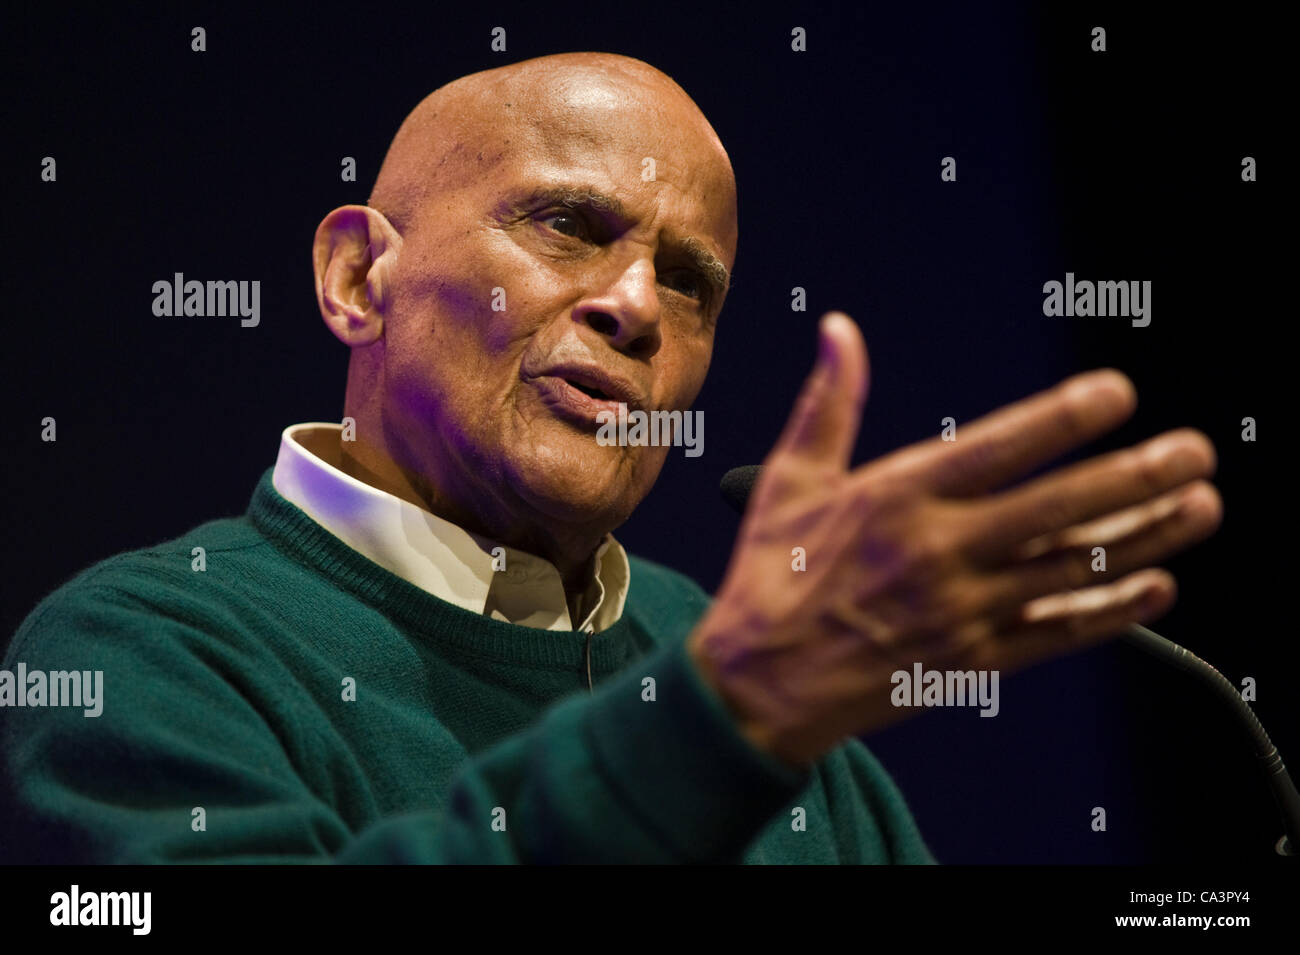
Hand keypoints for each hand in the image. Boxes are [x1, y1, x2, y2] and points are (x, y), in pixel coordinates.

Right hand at [687, 312, 1221, 767]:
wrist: (758, 686)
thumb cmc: (770, 578)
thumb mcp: (790, 480)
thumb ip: (829, 402)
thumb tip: (838, 330)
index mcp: (896, 496)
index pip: (1000, 447)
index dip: (1066, 418)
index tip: (1118, 394)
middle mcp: (939, 550)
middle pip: (1059, 508)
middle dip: (1138, 476)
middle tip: (1194, 450)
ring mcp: (962, 609)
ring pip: (1073, 569)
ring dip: (1146, 537)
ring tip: (1200, 505)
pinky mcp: (972, 658)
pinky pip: (1057, 633)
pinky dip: (1112, 612)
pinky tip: (1157, 587)